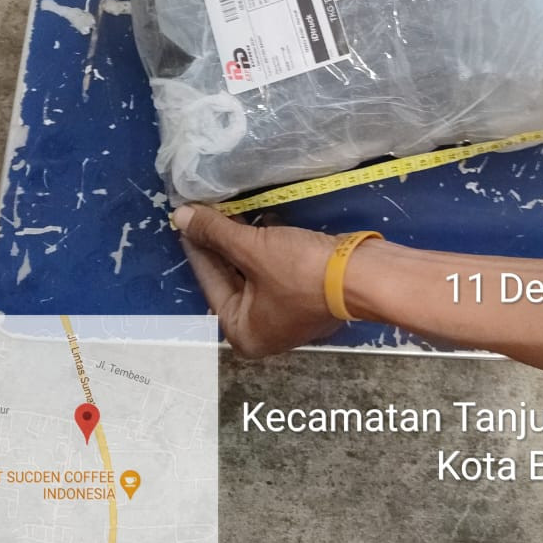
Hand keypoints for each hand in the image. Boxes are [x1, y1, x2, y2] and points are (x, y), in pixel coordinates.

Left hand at [173, 205, 340, 356]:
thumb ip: (215, 233)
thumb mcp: (252, 248)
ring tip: (232, 210)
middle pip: (232, 278)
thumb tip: (180, 216)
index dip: (198, 246)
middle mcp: (262, 328)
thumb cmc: (300, 271)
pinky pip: (277, 269)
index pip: (209, 281)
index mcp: (242, 331)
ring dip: (245, 242)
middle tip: (207, 212)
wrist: (362, 275)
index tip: (187, 220)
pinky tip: (264, 220)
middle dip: (222, 243)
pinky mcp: (306, 295)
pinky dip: (269, 247)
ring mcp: (287, 314)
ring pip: (255, 272)